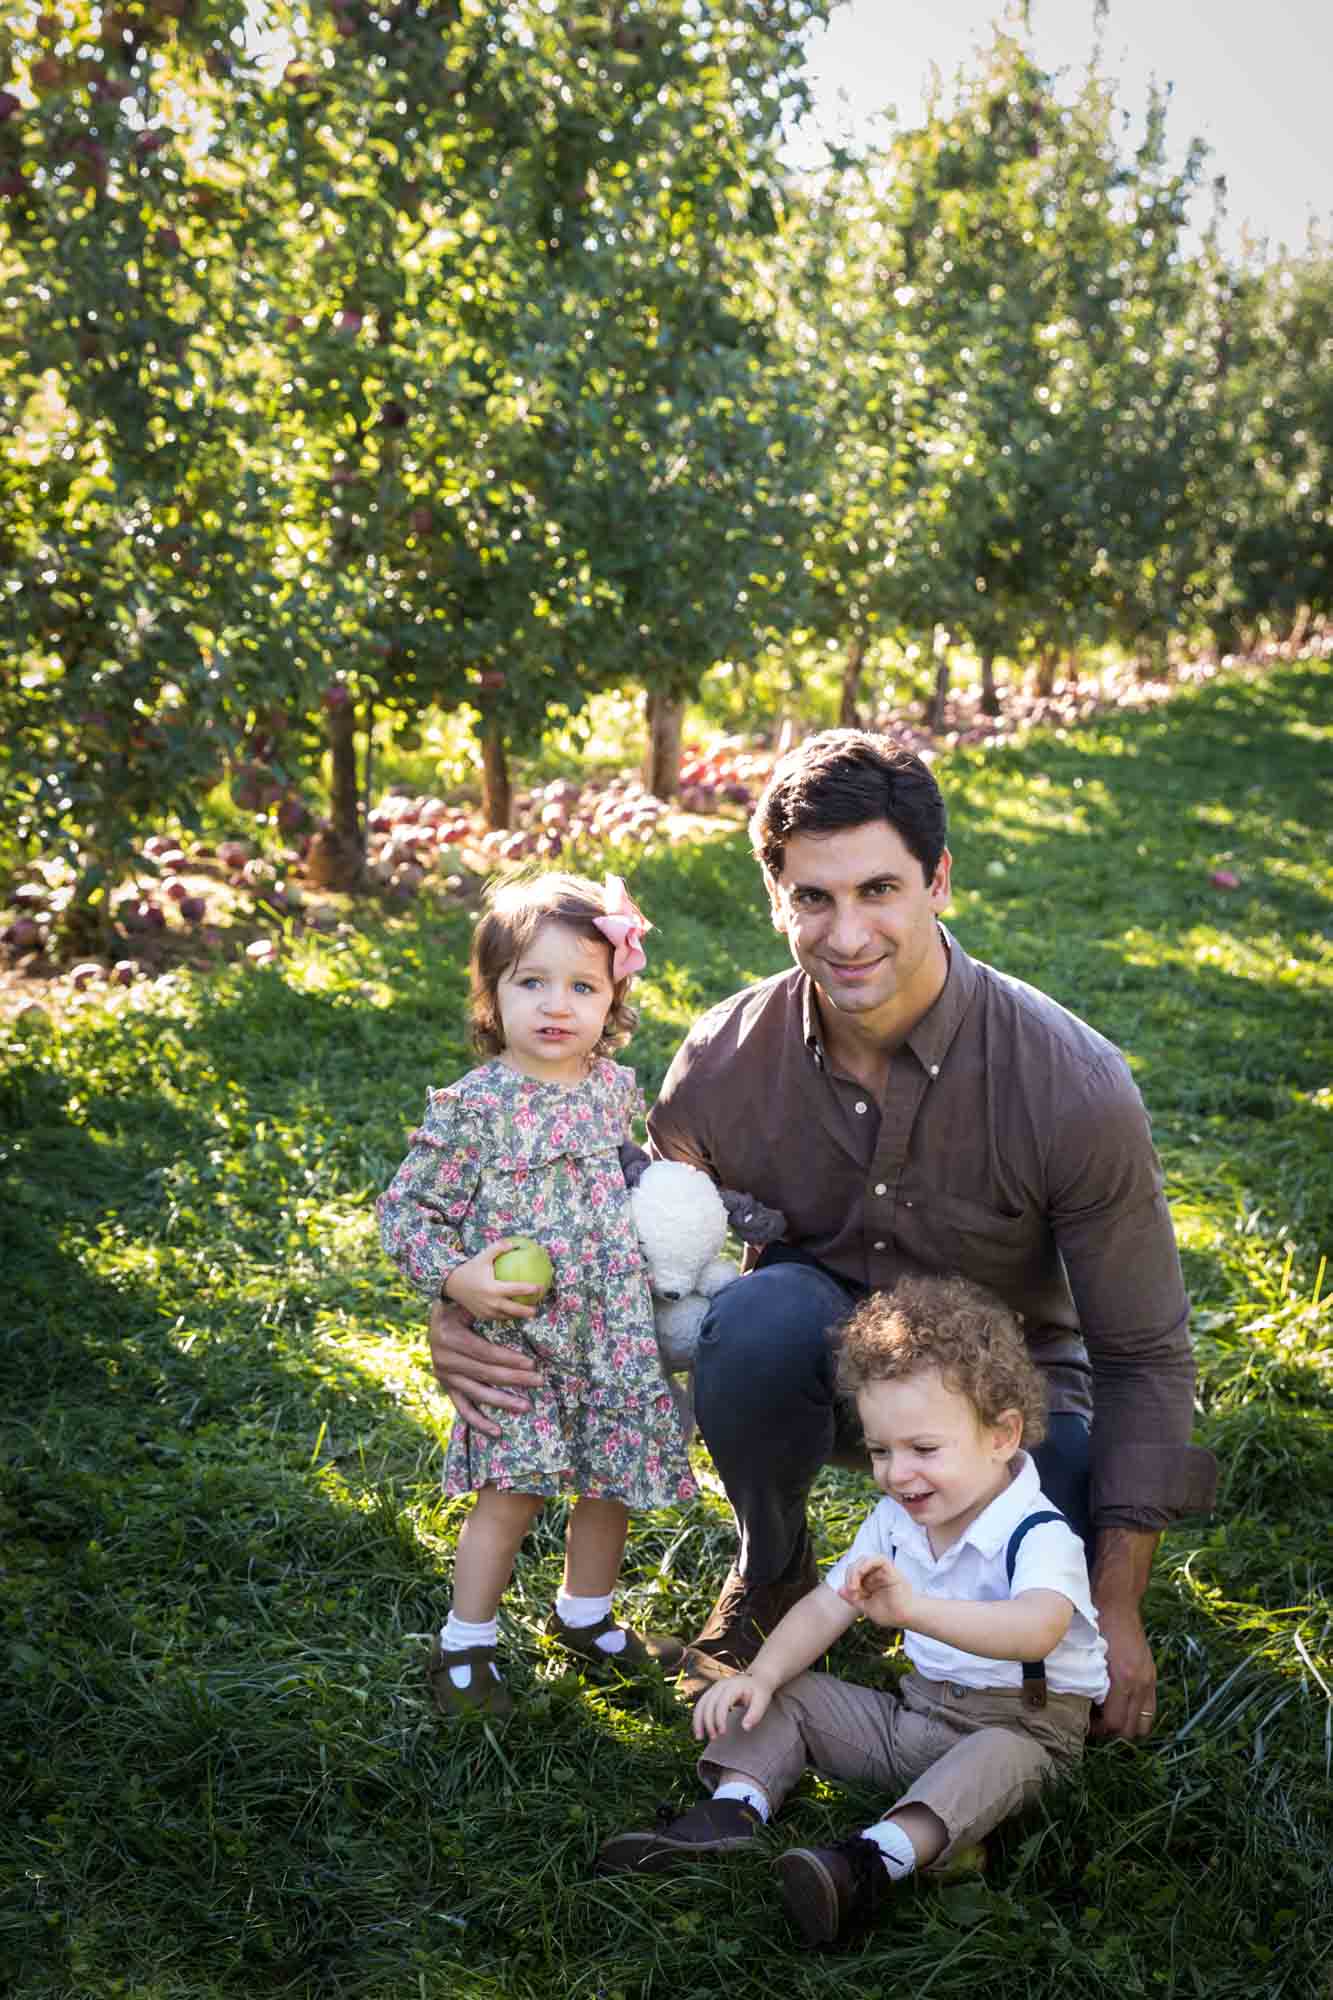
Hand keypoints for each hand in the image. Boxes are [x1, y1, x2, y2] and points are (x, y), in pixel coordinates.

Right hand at [427, 1296, 541, 1437]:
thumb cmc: (458, 1308)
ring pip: (478, 1393)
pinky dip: (479, 1422)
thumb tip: (521, 1307)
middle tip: (539, 1381)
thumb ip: (487, 1308)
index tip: (532, 1363)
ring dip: (503, 1401)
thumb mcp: (467, 1303)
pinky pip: (463, 1409)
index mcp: (449, 1337)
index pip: (485, 1353)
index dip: (509, 1359)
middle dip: (515, 1378)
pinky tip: (497, 1431)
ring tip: (526, 1406)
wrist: (436, 1319)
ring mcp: (444, 1376)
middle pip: (486, 1374)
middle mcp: (443, 1359)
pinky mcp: (446, 1387)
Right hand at [443, 1240, 547, 1322]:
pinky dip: (507, 1316)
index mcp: (493, 1288)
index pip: (516, 1289)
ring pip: (507, 1317)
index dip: (530, 1289)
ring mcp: (487, 1312)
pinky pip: (498, 1318)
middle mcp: (491, 1302)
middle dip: (527, 1311)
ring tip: (529, 1313)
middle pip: (514, 1310)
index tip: (540, 1287)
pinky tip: (514, 1313)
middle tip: (537, 1308)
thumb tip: (514, 1243)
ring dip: (518, 1316)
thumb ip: (499, 1248)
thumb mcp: (483, 1256)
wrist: (452, 1285)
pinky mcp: (483, 1317)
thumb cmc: (470, 1269)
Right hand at [692, 1674, 773, 1740]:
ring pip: (701, 1704)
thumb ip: (755, 1714)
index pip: (722, 1703)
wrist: (756, 1679)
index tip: (723, 1733)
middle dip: (708, 1722)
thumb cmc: (760, 1692)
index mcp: (733, 1686)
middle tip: (714, 1738)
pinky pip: (701, 1704)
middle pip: (709, 1703)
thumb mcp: (762, 1701)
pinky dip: (698, 1717)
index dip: (720, 1719)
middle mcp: (721, 1685)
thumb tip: (745, 1728)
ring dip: (698, 1721)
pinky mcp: (711, 1692)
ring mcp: (714, 1688)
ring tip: (699, 1737)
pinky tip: (699, 1729)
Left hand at [838, 1554, 914, 1628]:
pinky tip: (861, 1573)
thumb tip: (838, 1589)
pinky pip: (878, 1559)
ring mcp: (882, 1571)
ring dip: (855, 1571)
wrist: (906, 1617)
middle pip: (855, 1565)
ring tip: (855, 1586)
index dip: (848, 1581)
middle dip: (849, 1576)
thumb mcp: (866, 1607)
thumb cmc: (890, 1613)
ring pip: (864, 1559)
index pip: (852, 1573)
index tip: (851, 1595)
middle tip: (853, 1591)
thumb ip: (853, 1599)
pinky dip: (867, 1563)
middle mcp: (874, 1574)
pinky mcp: (890, 1569)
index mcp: (868, 1582)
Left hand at [1090, 1598, 1157, 1741]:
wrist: (1119, 1604)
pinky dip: (1137, 1714)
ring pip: (1144, 1723)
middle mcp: (1140, 1682)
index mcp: (1122, 1678)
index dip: (1099, 1731)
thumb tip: (1077, 1706)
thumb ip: (1087, 1681)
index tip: (1086, 1725)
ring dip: (1127, 1725)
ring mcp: (1149, 1680)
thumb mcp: (1088, 1654)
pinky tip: (1121, 1705)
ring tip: (1109, 1716)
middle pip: (1131, 1729)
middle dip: (1112, 1732)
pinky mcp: (1152, 1676)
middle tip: (1095, 1723)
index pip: (1115, 1723)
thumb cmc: (1097, 1625)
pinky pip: (1150, 1708)